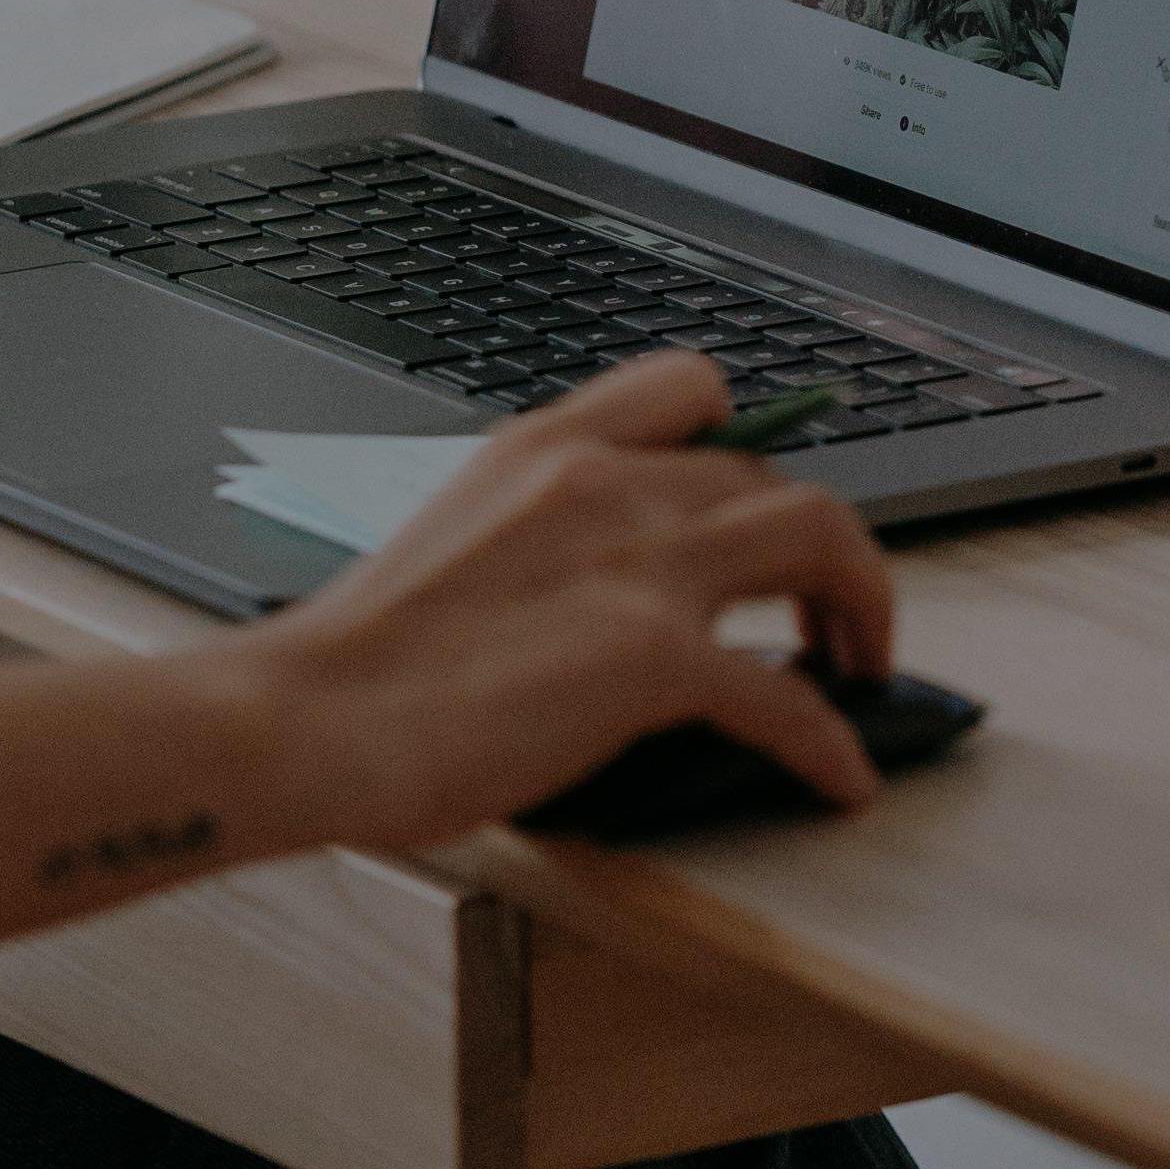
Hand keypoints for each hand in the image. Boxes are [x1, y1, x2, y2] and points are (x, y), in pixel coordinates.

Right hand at [215, 353, 896, 848]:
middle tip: (828, 608)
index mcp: (543, 448)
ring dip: (864, 600)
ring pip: (817, 536)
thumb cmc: (347, 661)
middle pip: (772, 474)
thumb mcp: (447, 542)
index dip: (746, 439)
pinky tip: (842, 781)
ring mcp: (636, 564)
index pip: (686, 387)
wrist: (304, 718)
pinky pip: (788, 695)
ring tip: (865, 665)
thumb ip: (528, 539)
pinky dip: (831, 742)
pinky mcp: (653, 657)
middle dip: (821, 542)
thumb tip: (579, 597)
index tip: (758, 495)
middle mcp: (604, 482)